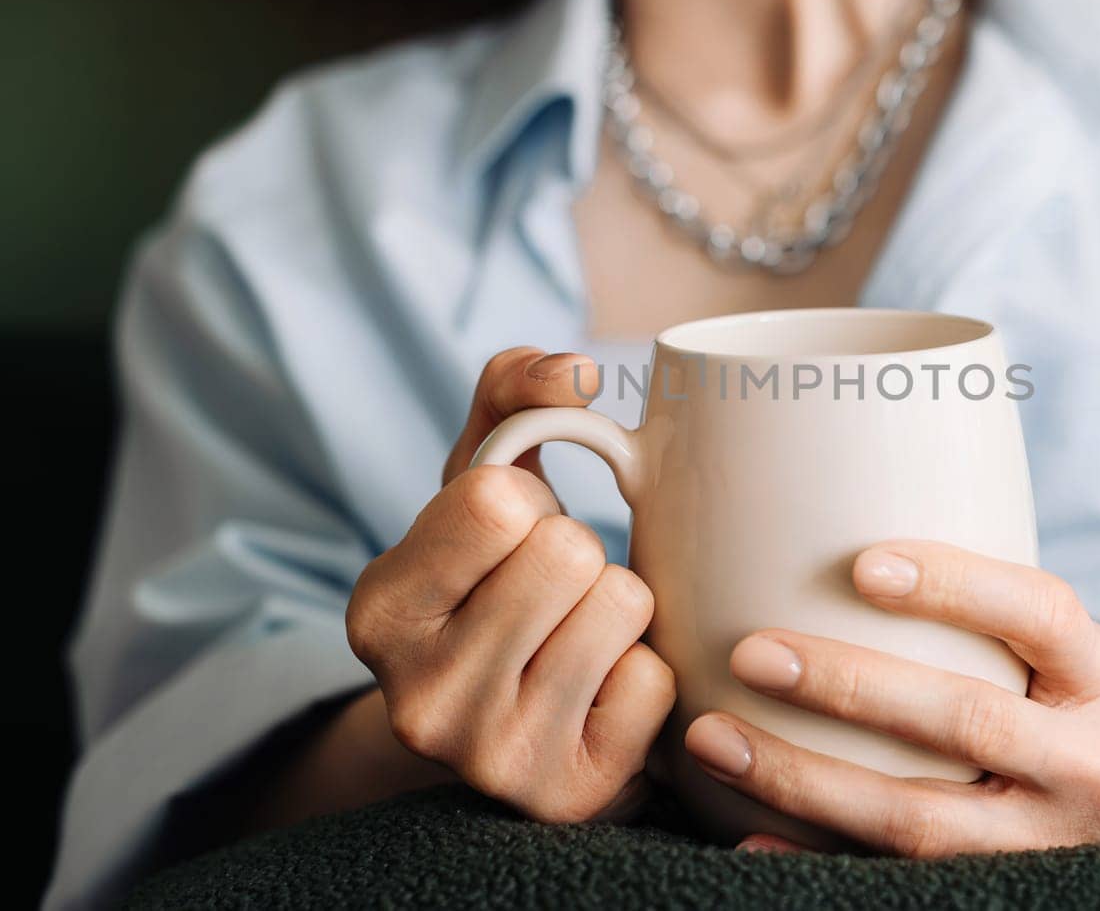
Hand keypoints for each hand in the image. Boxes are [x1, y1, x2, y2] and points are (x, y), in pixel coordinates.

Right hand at [347, 347, 675, 822]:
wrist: (506, 727)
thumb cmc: (496, 581)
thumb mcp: (480, 481)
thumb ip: (512, 393)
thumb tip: (573, 369)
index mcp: (379, 609)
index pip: (494, 501)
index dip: (523, 503)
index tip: (504, 541)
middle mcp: (418, 697)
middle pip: (568, 551)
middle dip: (576, 554)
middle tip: (547, 595)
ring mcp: (491, 757)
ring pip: (621, 605)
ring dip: (618, 609)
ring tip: (575, 638)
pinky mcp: (566, 796)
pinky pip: (654, 680)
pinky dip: (643, 673)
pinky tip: (599, 693)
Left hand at [684, 540, 1099, 855]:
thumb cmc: (1091, 717)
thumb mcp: (1082, 656)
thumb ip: (999, 615)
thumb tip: (851, 538)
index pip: (1041, 614)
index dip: (957, 584)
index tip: (863, 564)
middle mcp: (1089, 767)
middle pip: (968, 722)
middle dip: (850, 686)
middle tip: (754, 650)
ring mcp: (1048, 848)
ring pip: (920, 821)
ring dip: (804, 780)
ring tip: (715, 739)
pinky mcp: (1003, 895)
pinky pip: (900, 885)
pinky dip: (817, 863)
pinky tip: (746, 834)